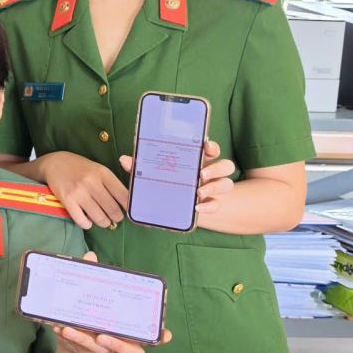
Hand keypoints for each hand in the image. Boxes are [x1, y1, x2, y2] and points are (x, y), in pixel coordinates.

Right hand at [41, 151, 129, 229]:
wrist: (55, 163)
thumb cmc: (81, 168)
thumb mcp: (99, 169)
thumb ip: (112, 183)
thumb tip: (125, 203)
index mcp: (103, 173)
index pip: (124, 196)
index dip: (129, 208)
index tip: (127, 211)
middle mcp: (92, 182)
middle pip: (113, 209)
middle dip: (117, 217)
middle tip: (115, 218)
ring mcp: (79, 192)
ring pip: (99, 217)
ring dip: (103, 222)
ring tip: (103, 221)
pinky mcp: (67, 200)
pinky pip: (82, 221)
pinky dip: (87, 224)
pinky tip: (87, 220)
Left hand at [46, 254, 172, 352]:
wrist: (70, 335)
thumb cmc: (92, 310)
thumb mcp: (94, 293)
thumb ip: (95, 277)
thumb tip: (90, 257)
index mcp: (130, 328)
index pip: (151, 336)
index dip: (161, 337)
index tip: (165, 334)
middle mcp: (123, 343)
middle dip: (120, 346)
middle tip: (103, 336)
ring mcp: (105, 350)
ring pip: (99, 351)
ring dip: (82, 340)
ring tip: (68, 328)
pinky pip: (80, 350)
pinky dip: (68, 338)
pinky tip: (58, 327)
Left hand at [118, 140, 234, 218]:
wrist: (174, 206)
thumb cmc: (166, 182)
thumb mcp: (153, 173)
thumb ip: (141, 166)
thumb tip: (125, 159)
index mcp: (197, 159)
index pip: (212, 148)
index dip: (212, 145)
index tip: (205, 144)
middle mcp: (210, 172)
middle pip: (226, 165)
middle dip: (216, 168)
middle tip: (201, 173)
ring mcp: (213, 188)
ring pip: (227, 184)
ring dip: (215, 186)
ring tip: (198, 192)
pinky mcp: (211, 203)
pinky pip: (217, 204)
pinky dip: (210, 206)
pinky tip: (198, 207)